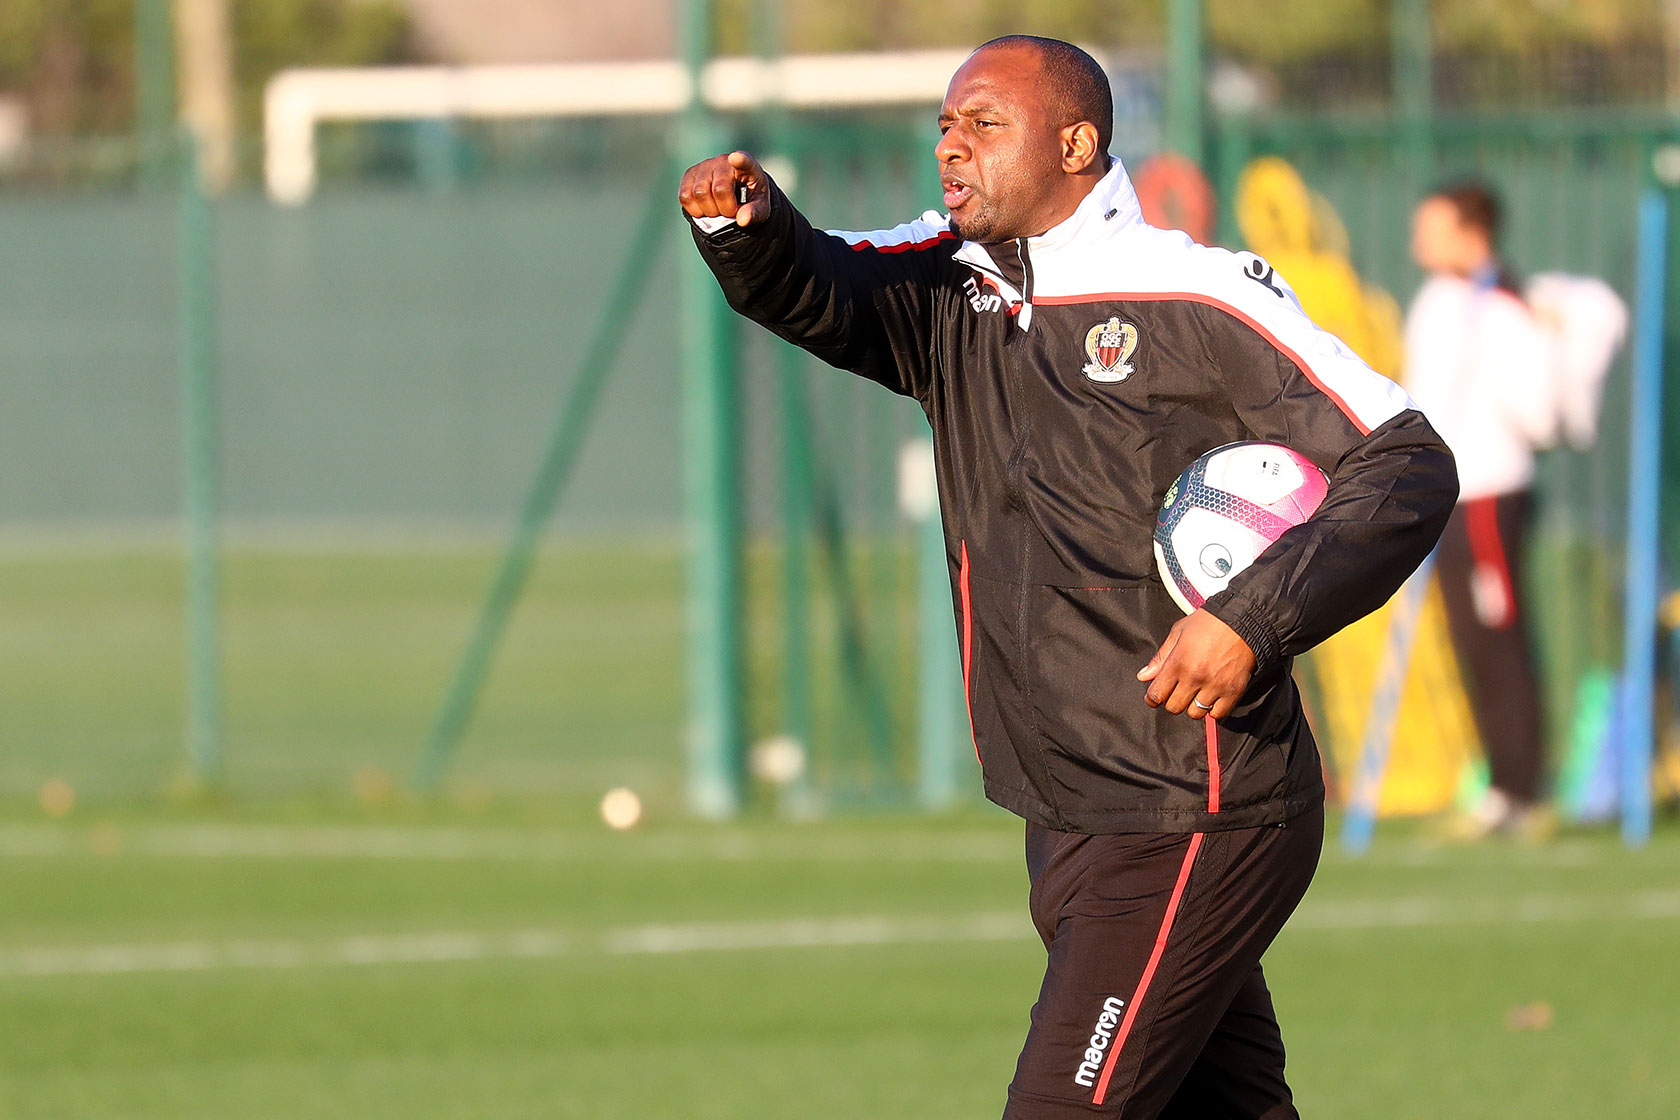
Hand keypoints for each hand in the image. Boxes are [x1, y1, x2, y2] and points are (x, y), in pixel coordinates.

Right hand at [678, 150, 770, 226]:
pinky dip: (694, 209)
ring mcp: (705, 166)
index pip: (744, 161)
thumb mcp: (760, 207)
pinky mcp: (690, 174)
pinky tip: (705, 208)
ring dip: (709, 211)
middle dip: (725, 210)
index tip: (736, 158)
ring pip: (699, 193)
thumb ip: (754, 212)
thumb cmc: (751, 199)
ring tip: (718, 210)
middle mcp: (724, 161)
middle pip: (719, 190)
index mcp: (748, 167)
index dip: (740, 160)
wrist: (736, 193)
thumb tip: (743, 220)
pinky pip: (685, 196)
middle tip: (731, 211)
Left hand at [1137, 610, 1255, 720]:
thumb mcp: (1178, 632)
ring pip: (1195, 713)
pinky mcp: (1233, 692)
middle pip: (1174, 707)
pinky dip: (1213, 710)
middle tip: (1177, 691)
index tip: (1154, 697)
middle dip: (1172, 701)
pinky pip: (1217, 714)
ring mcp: (1215, 686)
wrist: (1243, 621)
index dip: (1152, 698)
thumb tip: (1144, 676)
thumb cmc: (1209, 623)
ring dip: (1192, 706)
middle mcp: (1195, 678)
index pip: (1157, 695)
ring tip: (1196, 693)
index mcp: (1178, 663)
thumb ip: (1161, 657)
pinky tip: (1211, 697)